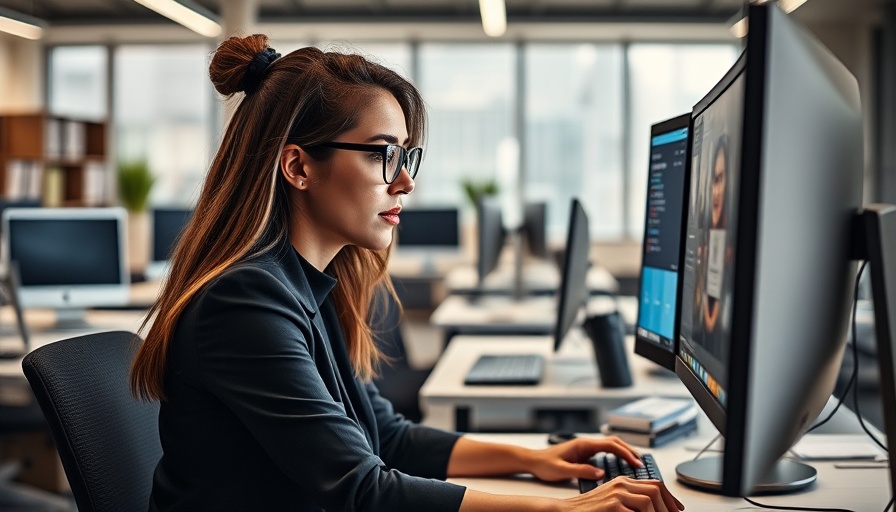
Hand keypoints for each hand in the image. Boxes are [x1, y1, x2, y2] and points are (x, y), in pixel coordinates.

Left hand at [527, 435, 643, 482]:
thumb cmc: (545, 464)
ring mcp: (586, 448)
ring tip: (636, 463)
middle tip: (642, 463)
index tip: (636, 463)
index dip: (625, 453)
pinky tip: (621, 465)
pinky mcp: (585, 454)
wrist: (533, 461)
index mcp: (583, 444)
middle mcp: (586, 443)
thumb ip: (582, 471)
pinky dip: (616, 456)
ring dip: (624, 452)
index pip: (610, 445)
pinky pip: (605, 453)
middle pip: (614, 442)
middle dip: (629, 451)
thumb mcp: (562, 470)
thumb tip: (601, 474)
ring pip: (611, 446)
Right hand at [563, 478, 683, 511]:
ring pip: (649, 500)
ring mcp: (616, 494)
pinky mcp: (611, 506)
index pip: (654, 484)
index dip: (669, 497)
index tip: (676, 509)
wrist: (565, 511)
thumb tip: (650, 508)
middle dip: (667, 507)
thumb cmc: (588, 510)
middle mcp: (621, 484)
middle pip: (655, 490)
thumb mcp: (612, 501)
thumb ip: (629, 501)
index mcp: (622, 482)